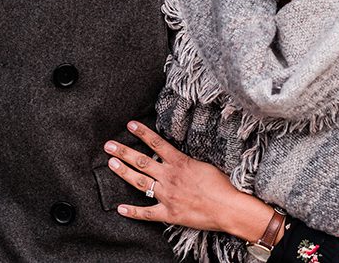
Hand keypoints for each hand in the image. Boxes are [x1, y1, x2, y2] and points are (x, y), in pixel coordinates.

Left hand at [104, 120, 275, 241]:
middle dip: (123, 152)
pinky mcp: (169, 213)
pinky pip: (147, 213)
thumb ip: (186, 161)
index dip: (142, 133)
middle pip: (142, 161)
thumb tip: (175, 157)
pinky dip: (133, 212)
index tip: (129, 124)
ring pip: (141, 182)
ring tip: (111, 164)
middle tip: (109, 145)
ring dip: (124, 172)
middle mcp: (170, 177)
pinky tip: (120, 208)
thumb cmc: (222, 185)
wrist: (229, 207)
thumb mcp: (204, 165)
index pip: (156, 143)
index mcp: (180, 163)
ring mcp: (168, 195)